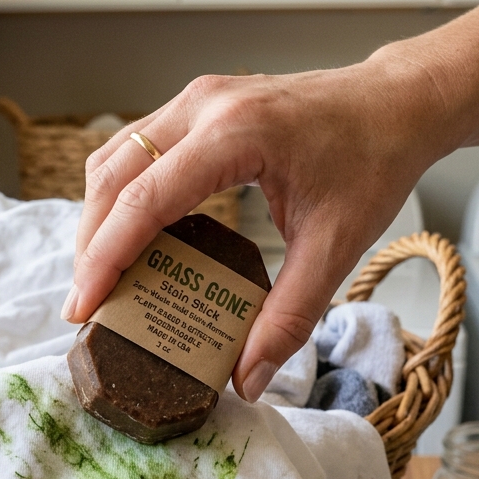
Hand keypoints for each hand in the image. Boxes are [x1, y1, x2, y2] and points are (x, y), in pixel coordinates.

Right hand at [62, 58, 456, 401]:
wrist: (395, 104)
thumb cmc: (372, 162)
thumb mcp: (337, 246)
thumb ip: (290, 316)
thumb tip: (248, 379)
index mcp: (235, 134)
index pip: (144, 199)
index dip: (105, 258)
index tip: (83, 308)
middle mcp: (203, 106)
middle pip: (113, 176)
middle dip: (90, 245)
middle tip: (87, 306)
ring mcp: (195, 99)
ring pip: (114, 158)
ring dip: (98, 218)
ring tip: (101, 278)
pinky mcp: (197, 106)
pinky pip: (135, 149)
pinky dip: (120, 196)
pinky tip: (130, 239)